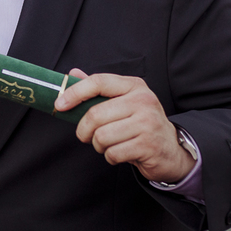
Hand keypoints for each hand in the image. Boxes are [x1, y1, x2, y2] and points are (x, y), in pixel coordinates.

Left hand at [54, 68, 194, 183]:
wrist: (171, 149)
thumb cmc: (141, 123)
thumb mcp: (123, 101)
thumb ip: (99, 89)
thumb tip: (73, 73)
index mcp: (134, 86)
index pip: (98, 82)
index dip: (75, 93)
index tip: (60, 104)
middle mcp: (143, 101)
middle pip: (95, 115)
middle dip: (84, 130)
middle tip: (87, 136)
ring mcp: (147, 123)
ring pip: (101, 136)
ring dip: (99, 146)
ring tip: (110, 144)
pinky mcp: (148, 145)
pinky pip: (112, 153)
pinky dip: (111, 157)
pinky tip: (122, 152)